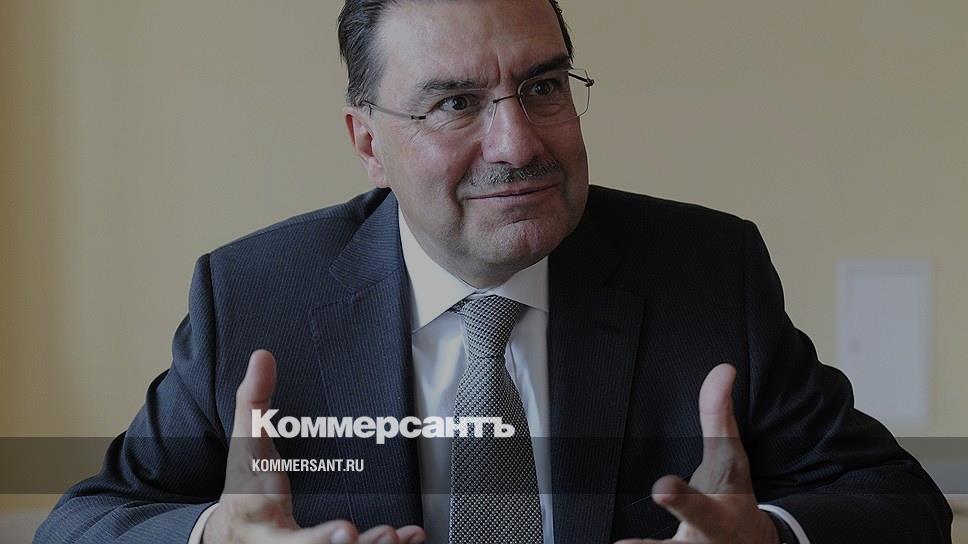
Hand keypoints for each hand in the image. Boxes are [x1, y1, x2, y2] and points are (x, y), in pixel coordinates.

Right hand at [204, 350, 425, 543]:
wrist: (236, 531)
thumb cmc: (246, 484)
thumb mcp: (245, 443)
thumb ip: (253, 402)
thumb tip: (262, 356)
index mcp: (261, 527)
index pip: (287, 541)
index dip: (318, 541)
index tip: (347, 529)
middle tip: (384, 535)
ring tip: (400, 535)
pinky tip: (410, 537)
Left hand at [615, 364, 778, 543]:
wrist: (749, 542)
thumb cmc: (733, 494)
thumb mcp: (729, 458)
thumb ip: (718, 417)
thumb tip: (723, 369)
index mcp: (715, 514)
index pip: (697, 503)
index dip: (679, 498)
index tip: (661, 489)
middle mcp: (700, 542)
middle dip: (656, 543)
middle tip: (627, 540)